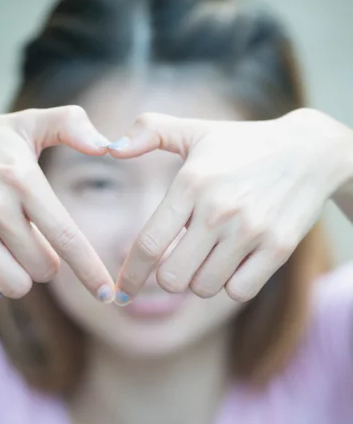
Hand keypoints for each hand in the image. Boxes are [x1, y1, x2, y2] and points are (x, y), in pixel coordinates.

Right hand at [0, 106, 114, 315]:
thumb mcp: (24, 125)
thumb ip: (69, 125)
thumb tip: (109, 147)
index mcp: (21, 180)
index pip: (66, 237)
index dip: (90, 269)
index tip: (106, 292)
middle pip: (44, 269)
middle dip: (46, 262)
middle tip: (31, 240)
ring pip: (14, 285)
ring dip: (18, 276)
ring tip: (7, 253)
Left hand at [110, 108, 350, 303]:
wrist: (311, 152)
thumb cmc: (243, 145)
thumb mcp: (197, 132)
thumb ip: (150, 132)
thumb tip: (111, 146)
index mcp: (192, 183)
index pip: (148, 244)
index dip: (129, 274)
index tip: (121, 290)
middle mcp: (219, 210)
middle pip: (172, 278)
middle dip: (168, 276)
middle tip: (178, 260)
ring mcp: (251, 231)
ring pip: (204, 287)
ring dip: (201, 279)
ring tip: (210, 255)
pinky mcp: (278, 248)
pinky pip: (239, 292)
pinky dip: (231, 285)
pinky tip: (234, 263)